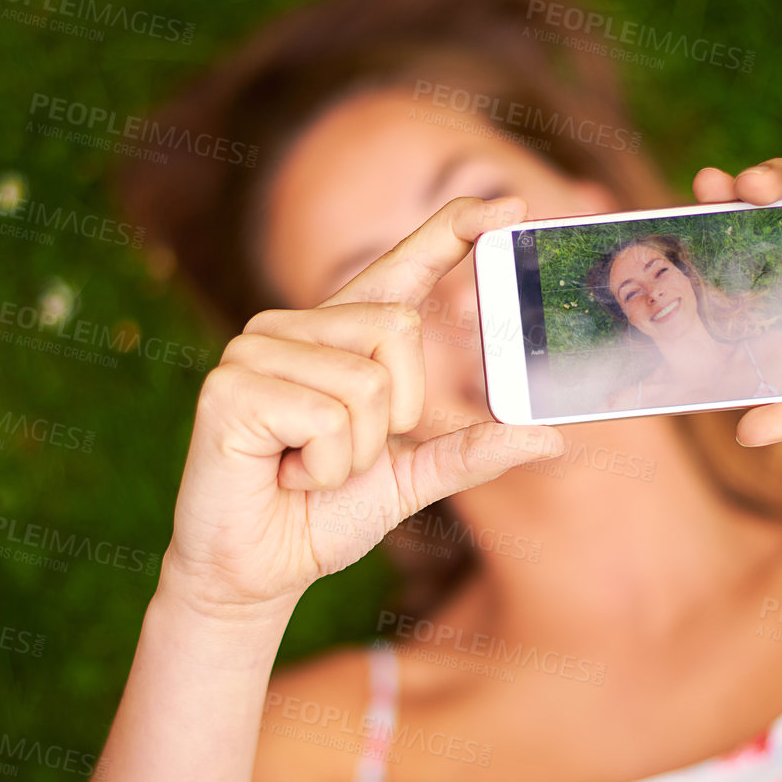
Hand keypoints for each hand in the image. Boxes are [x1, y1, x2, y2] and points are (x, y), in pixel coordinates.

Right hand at [163, 196, 565, 616]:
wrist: (251, 576)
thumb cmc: (320, 519)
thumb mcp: (411, 479)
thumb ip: (471, 452)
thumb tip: (550, 438)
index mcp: (338, 336)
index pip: (401, 267)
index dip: (453, 230)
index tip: (508, 205)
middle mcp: (292, 326)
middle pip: (397, 327)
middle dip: (393, 416)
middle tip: (340, 457)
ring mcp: (254, 350)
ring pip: (366, 381)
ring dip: (355, 453)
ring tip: (306, 469)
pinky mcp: (231, 387)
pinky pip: (327, 416)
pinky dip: (324, 467)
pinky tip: (283, 476)